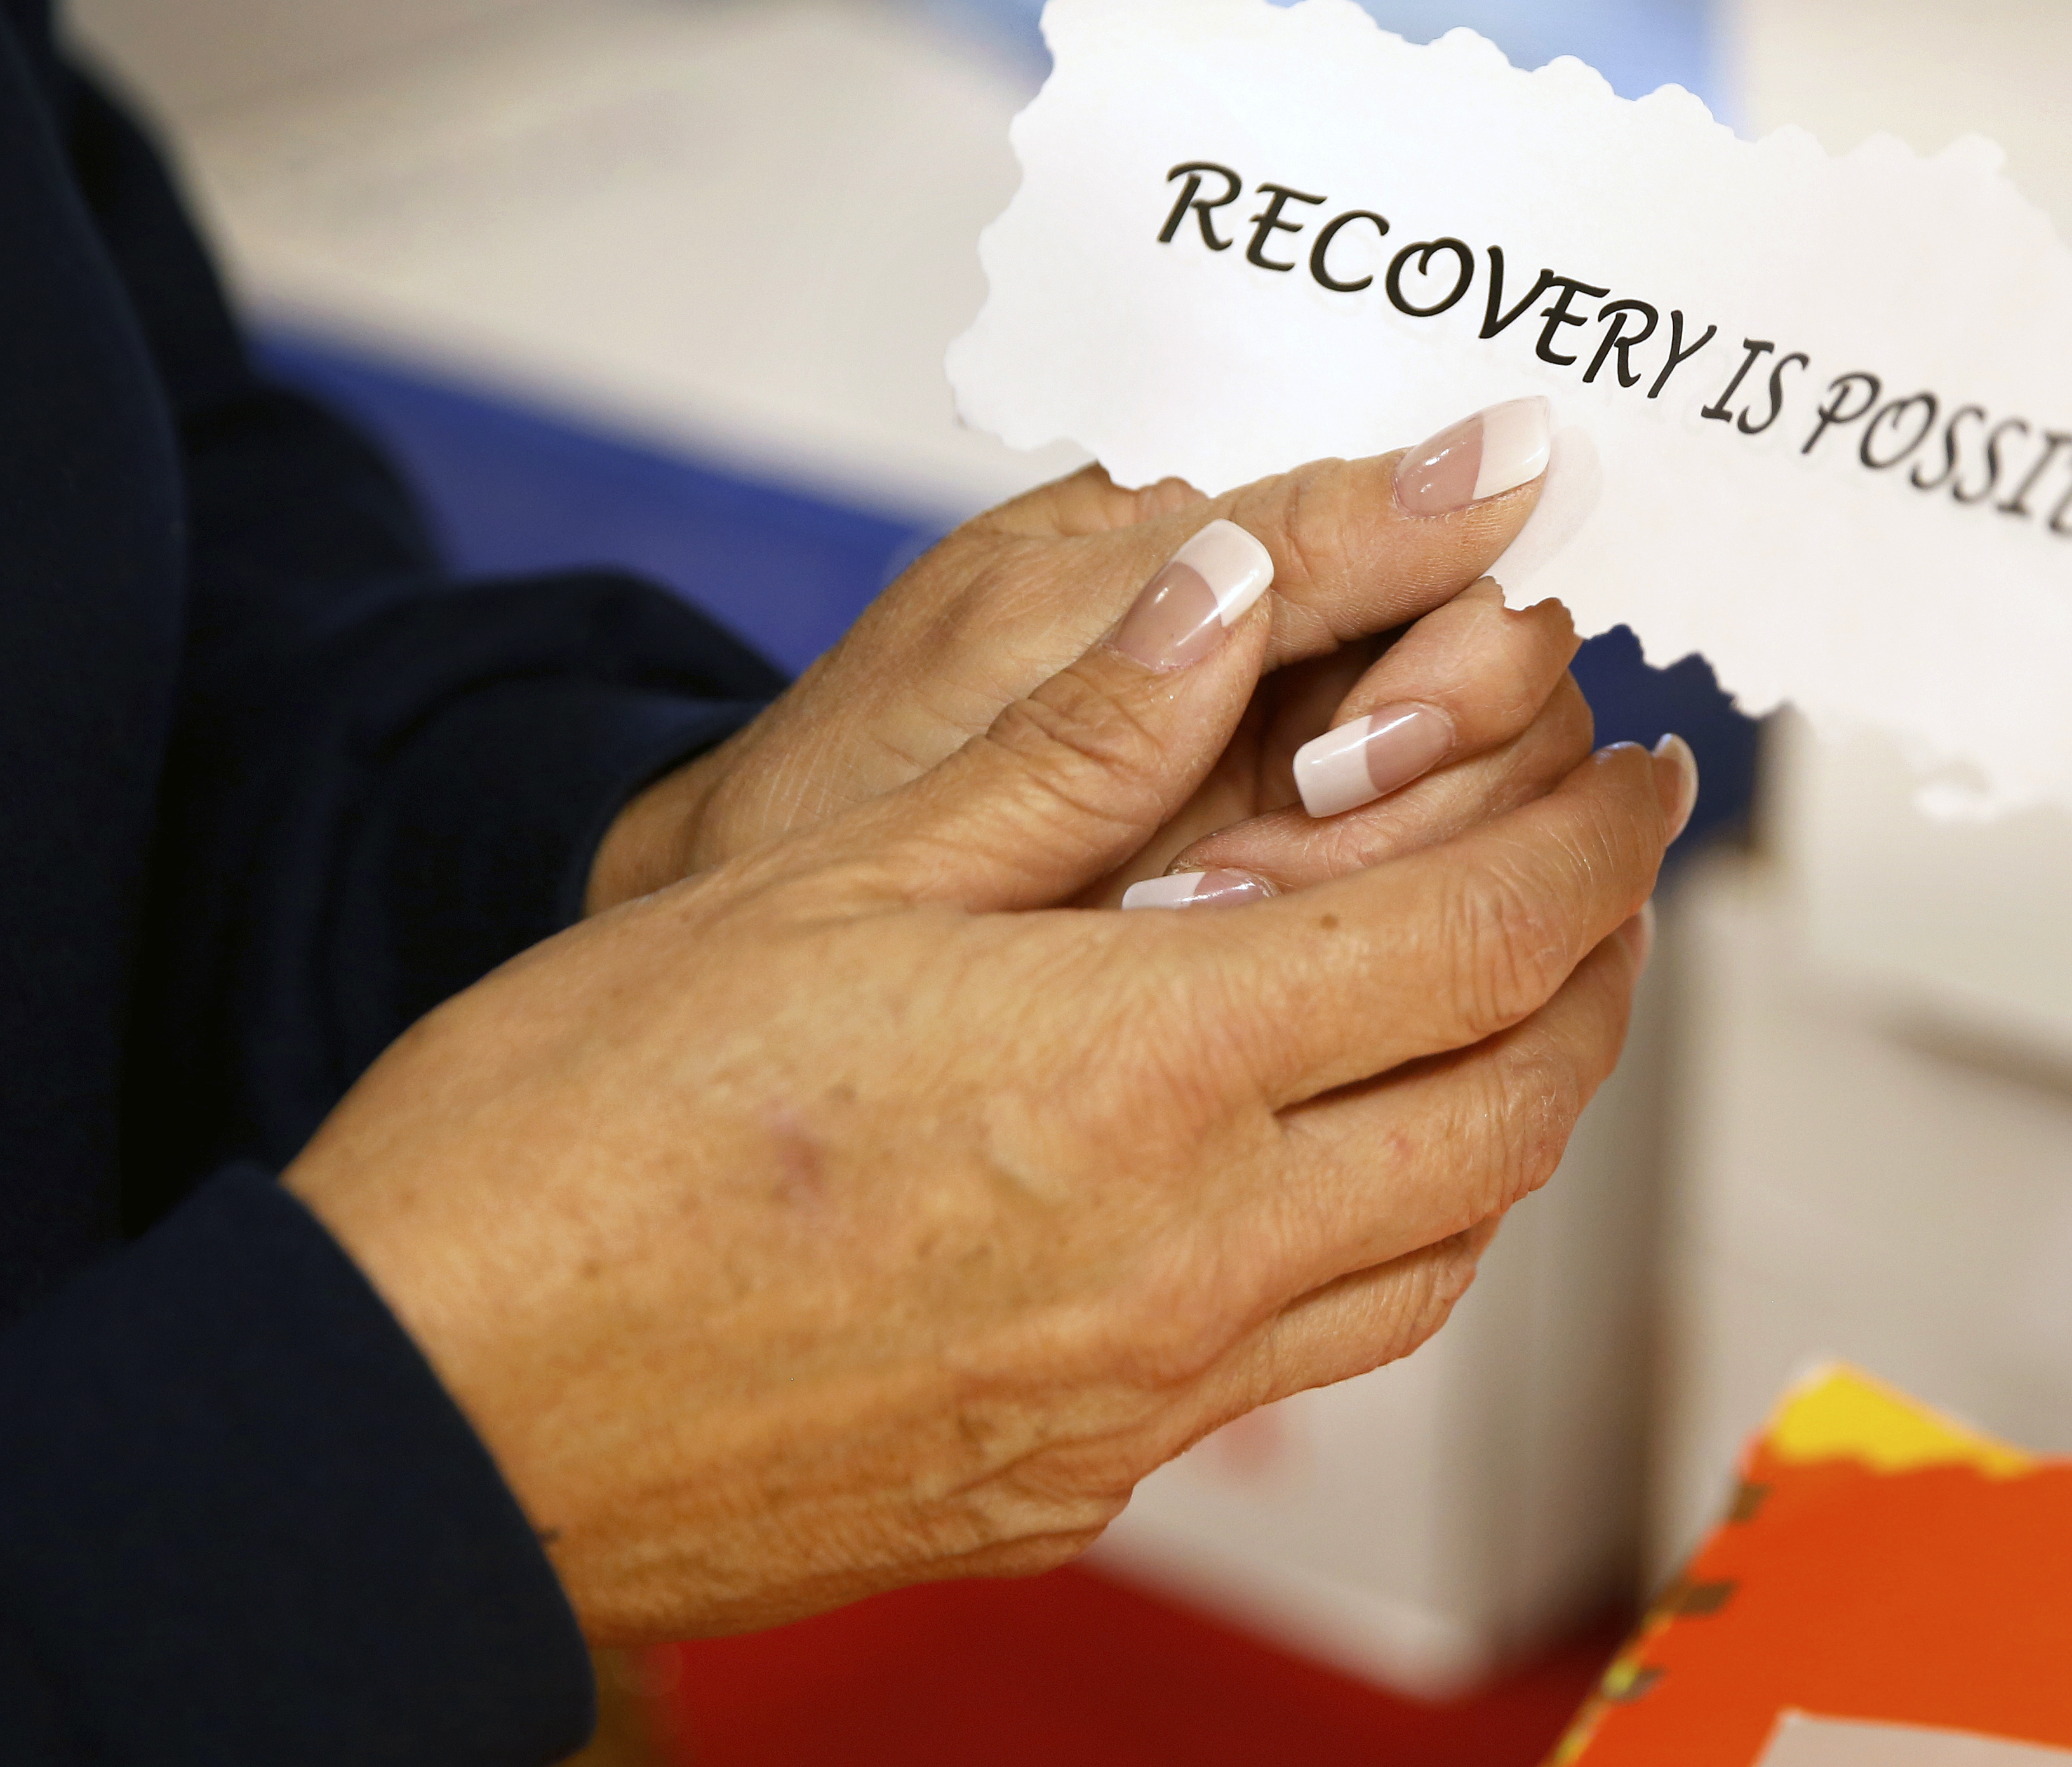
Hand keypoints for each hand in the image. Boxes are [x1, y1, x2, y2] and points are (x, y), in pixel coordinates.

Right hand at [286, 423, 1690, 1641]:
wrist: (430, 1420)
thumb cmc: (579, 1138)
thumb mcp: (826, 876)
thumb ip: (1071, 743)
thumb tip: (1230, 589)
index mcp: (1140, 1070)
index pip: (1480, 938)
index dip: (1597, 842)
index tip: (1641, 774)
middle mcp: (1186, 1254)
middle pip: (1514, 1105)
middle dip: (1600, 970)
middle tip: (1605, 871)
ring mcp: (1143, 1395)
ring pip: (1442, 1247)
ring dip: (1510, 1110)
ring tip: (1498, 1001)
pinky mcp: (1078, 1483)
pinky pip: (1317, 1353)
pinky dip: (1385, 1235)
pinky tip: (1327, 1163)